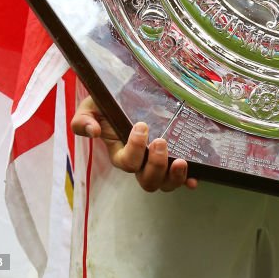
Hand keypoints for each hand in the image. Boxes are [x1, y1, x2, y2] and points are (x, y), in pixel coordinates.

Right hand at [71, 95, 197, 191]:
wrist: (127, 94)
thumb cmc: (108, 103)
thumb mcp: (91, 107)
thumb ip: (83, 120)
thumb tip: (93, 131)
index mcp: (120, 153)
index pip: (127, 162)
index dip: (135, 149)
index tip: (142, 125)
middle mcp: (139, 163)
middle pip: (147, 180)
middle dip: (156, 165)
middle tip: (161, 142)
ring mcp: (156, 162)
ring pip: (164, 183)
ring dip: (174, 177)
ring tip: (181, 162)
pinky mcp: (171, 157)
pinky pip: (179, 176)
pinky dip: (187, 179)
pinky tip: (195, 178)